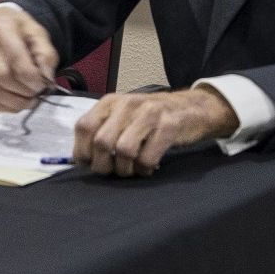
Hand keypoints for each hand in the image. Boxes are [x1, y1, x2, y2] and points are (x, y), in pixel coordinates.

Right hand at [0, 7, 58, 111]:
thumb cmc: (19, 30)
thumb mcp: (37, 33)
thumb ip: (46, 54)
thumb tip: (46, 78)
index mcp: (0, 28)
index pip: (15, 58)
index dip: (33, 76)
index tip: (44, 83)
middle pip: (3, 76)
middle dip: (25, 90)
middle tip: (38, 91)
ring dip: (16, 102)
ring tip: (30, 99)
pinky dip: (7, 108)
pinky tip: (18, 101)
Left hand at [72, 88, 238, 177]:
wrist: (192, 108)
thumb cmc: (151, 117)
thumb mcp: (123, 116)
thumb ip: (103, 130)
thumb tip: (82, 160)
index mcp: (110, 102)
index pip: (84, 127)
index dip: (82, 151)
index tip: (90, 164)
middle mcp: (127, 104)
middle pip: (102, 142)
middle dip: (104, 166)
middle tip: (114, 171)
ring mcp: (149, 114)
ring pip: (123, 151)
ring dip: (125, 169)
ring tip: (132, 169)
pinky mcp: (169, 127)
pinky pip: (147, 157)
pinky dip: (145, 169)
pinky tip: (148, 167)